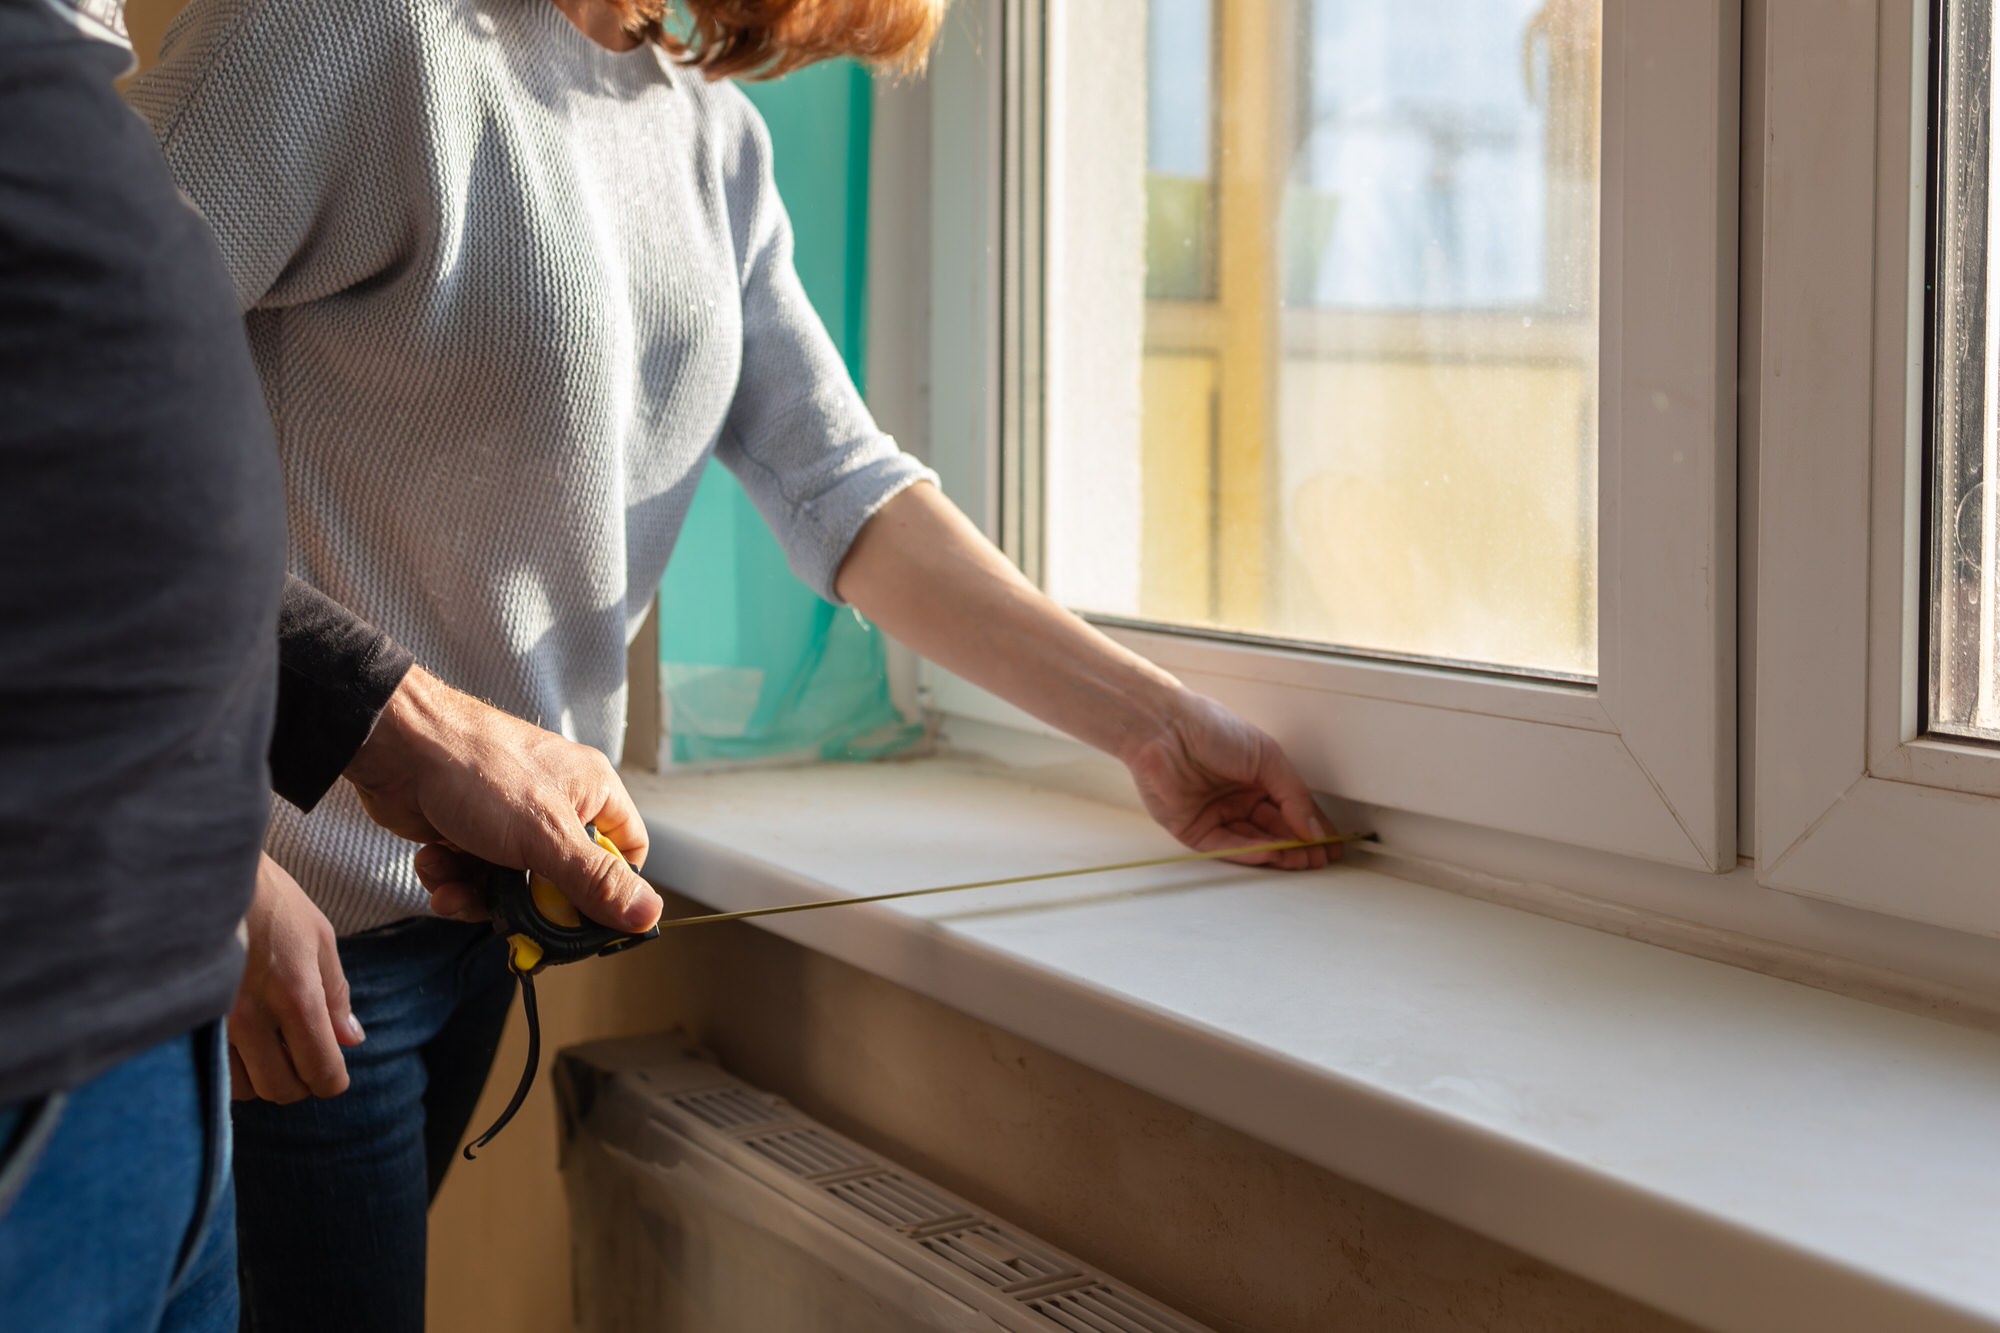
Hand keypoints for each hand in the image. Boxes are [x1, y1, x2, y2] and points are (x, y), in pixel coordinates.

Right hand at [229, 855, 363, 1102]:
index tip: (331, 1071)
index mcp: (296, 995)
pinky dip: (230, 1068)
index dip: (331, 1079)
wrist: (206, 875)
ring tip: (268, 1047)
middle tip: (300, 1057)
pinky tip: (239, 1044)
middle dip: (299, 1081)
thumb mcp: (318, 937)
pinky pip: (210, 1071)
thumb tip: (351, 1039)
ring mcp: (212, 1021)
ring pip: (243, 1088)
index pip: (320, 1071)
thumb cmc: (270, 900)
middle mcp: (252, 1016)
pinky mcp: (182, 1020)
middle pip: (281, 1089)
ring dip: (262, 1077)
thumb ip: (336, 994)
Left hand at [342, 665, 661, 930]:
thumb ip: (597, 881)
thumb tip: (649, 914)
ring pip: (513, 886)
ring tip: (454, 886)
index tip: (586, 923)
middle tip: (511, 921)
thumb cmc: (477, 771)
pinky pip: (474, 876)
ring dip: (479, 896)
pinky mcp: (468, 830)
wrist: (393, 746)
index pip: (625, 854)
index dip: (611, 893)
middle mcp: (555, 805)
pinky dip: (452, 880)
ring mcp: (509, 820)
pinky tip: (435, 865)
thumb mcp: (547, 837)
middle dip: (530, 906)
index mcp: (591, 792)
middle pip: (564, 882)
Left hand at [1121, 690, 1334, 870]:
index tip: (1330, 844)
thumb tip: (1313, 827)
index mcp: (1257, 779)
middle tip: (1318, 857)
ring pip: (1253, 842)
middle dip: (1298, 846)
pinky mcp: (1194, 830)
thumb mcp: (1267, 757)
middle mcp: (1237, 799)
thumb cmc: (1211, 728)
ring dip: (1278, 853)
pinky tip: (1270, 853)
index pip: (1292, 810)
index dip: (1312, 828)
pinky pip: (1225, 846)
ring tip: (1301, 859)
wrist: (1166, 728)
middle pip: (1275, 830)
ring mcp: (1217, 816)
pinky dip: (1249, 852)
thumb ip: (1294, 795)